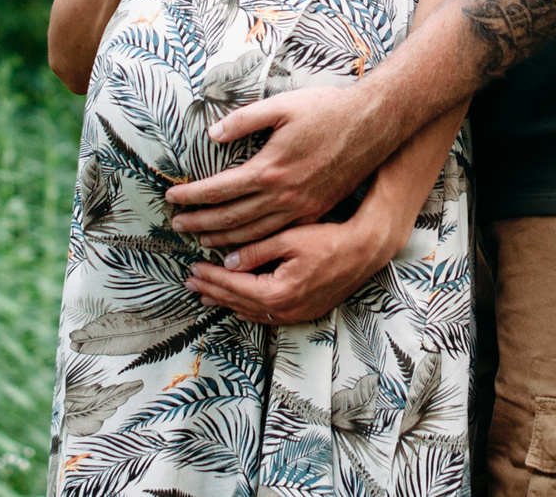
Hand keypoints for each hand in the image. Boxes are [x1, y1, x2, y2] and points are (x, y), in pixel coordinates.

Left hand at [165, 83, 384, 247]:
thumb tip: (213, 134)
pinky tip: (243, 246)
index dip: (192, 197)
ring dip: (222, 240)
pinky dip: (255, 244)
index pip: (218, 190)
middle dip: (199, 223)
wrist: (374, 126)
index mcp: (269, 169)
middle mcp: (282, 196)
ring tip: (201, 241)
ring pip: (252, 234)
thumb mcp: (282, 106)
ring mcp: (300, 208)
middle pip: (230, 219)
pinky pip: (278, 235)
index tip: (172, 199)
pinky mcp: (315, 212)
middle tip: (177, 225)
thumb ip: (244, 120)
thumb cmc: (328, 110)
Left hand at [184, 212, 399, 326]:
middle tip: (191, 282)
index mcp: (276, 293)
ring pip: (251, 312)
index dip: (211, 277)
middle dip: (213, 291)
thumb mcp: (288, 239)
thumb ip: (255, 251)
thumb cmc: (329, 241)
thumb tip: (228, 261)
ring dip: (227, 302)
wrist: (364, 252)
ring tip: (206, 294)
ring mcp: (295, 315)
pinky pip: (268, 315)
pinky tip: (239, 306)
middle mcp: (284, 311)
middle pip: (238, 302)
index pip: (233, 286)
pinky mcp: (304, 312)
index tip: (193, 268)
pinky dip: (249, 309)